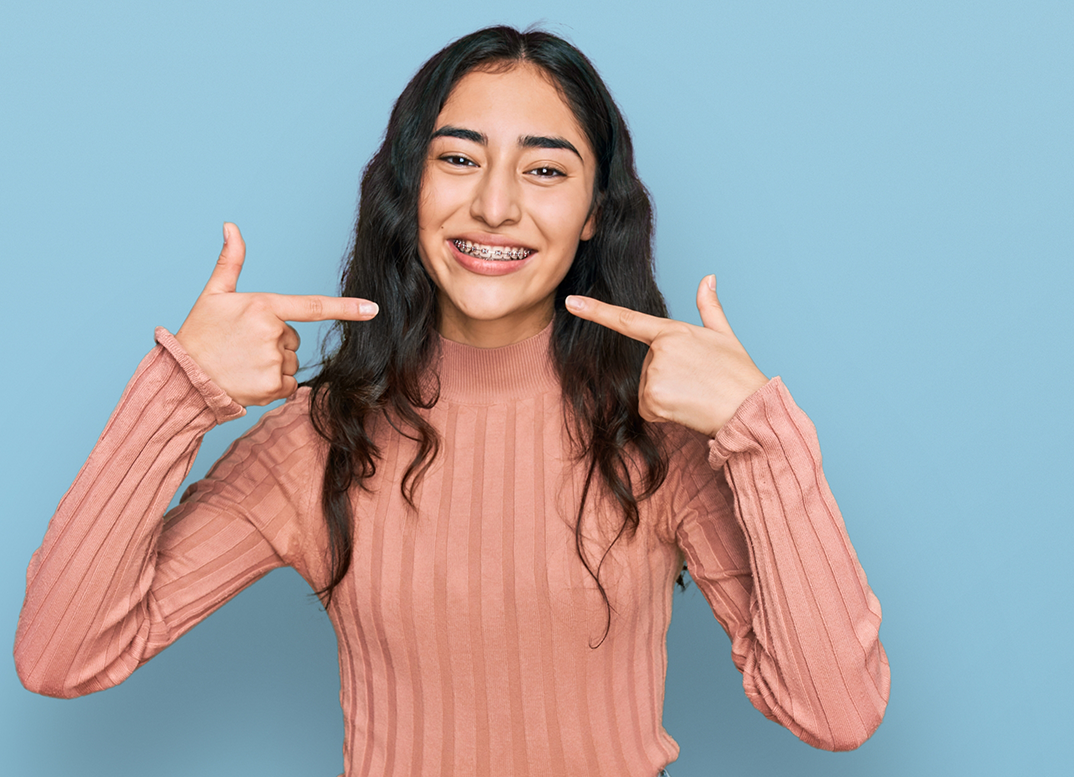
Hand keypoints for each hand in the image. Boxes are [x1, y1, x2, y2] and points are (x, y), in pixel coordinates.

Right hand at [175, 223, 378, 406]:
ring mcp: (274, 361)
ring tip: (242, 363)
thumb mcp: (214, 294)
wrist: (184, 376)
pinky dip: (273, 387)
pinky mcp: (273, 386)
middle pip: (294, 339)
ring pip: (290, 362)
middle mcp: (273, 333)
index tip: (373, 310)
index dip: (346, 308)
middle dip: (275, 343)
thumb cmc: (200, 333)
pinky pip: (288, 386)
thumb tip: (231, 226)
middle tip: (243, 346)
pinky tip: (248, 380)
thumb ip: (230, 261)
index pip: (313, 306)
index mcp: (264, 307)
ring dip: (273, 366)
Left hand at [565, 275, 767, 436]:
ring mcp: (654, 375)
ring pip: (645, 390)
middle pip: (646, 367)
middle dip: (667, 378)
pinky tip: (686, 409)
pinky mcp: (653, 399)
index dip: (596, 310)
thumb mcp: (725, 335)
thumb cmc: (738, 374)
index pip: (627, 319)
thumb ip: (709, 307)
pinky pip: (647, 409)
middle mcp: (659, 350)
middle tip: (696, 382)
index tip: (571, 302)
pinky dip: (663, 413)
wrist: (748, 407)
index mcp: (673, 332)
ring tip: (694, 395)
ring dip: (666, 396)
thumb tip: (708, 278)